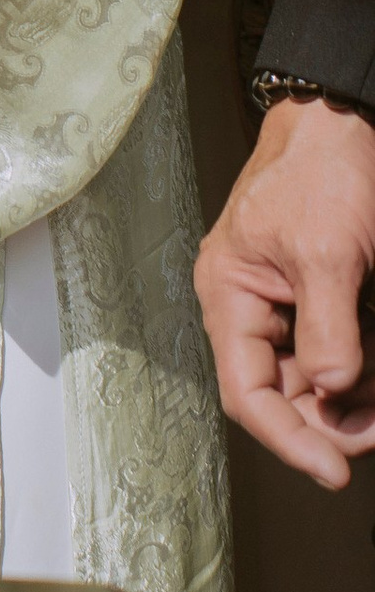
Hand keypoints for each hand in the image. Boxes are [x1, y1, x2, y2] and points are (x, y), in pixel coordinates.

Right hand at [194, 94, 374, 488]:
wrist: (344, 120)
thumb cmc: (321, 170)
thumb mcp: (327, 253)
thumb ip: (328, 329)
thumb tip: (329, 392)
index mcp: (230, 293)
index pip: (246, 391)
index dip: (288, 438)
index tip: (335, 470)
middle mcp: (250, 305)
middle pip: (280, 394)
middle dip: (330, 422)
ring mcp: (285, 304)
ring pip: (313, 381)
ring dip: (353, 402)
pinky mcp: (318, 299)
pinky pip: (335, 354)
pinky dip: (363, 374)